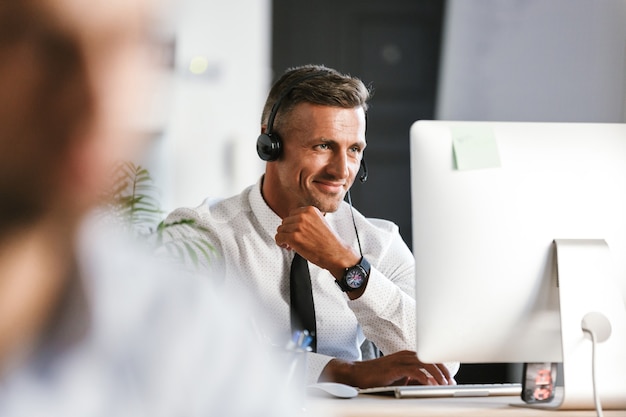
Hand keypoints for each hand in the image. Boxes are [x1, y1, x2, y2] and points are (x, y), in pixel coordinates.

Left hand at [275, 206, 359, 277]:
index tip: (296, 232)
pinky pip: (278, 237)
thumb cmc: (329, 241)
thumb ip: (307, 219)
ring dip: (284, 238)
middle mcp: (303, 216)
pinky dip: (280, 243)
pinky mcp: (294, 237)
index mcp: (310, 210)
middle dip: (288, 231)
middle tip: (294, 240)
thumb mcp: (319, 222)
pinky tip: (288, 247)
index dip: (293, 224)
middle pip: (285, 221)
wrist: (335, 253)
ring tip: (292, 244)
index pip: (292, 214)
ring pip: (280, 229)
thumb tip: (293, 223)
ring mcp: (298, 226)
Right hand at [319, 350, 454, 388]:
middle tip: (450, 382)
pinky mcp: (394, 368)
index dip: (441, 368)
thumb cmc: (378, 376)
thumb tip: (429, 385)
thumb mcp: (399, 377)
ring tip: (444, 384)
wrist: (358, 374)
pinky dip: (424, 378)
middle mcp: (405, 355)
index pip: (429, 358)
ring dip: (437, 374)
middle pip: (430, 358)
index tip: (449, 379)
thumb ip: (413, 379)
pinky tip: (431, 384)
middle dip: (443, 370)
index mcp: (407, 356)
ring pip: (424, 363)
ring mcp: (399, 360)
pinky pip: (414, 371)